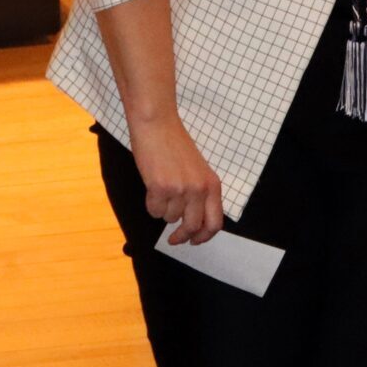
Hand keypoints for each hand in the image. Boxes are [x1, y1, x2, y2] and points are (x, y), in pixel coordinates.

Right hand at [132, 116, 224, 245]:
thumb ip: (200, 194)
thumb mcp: (198, 170)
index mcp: (212, 185)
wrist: (157, 125)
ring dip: (164, 211)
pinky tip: (152, 188)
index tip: (194, 241)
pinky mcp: (159, 188)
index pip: (215, 223)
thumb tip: (194, 223)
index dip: (204, 237)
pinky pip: (153, 211)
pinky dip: (151, 205)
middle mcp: (198, 189)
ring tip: (162, 190)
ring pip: (169, 218)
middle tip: (173, 239)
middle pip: (192, 227)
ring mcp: (179, 190)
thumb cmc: (175, 145)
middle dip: (181, 237)